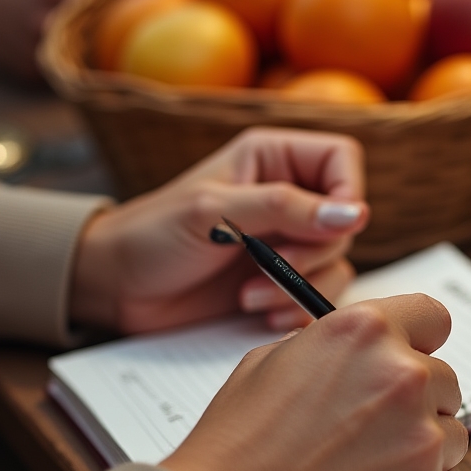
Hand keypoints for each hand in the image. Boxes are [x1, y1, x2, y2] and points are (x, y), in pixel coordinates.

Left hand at [70, 127, 368, 332]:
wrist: (115, 287)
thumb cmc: (151, 236)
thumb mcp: (215, 214)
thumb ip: (286, 210)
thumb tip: (355, 214)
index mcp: (272, 157)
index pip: (342, 160)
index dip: (347, 193)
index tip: (328, 228)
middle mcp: (286, 195)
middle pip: (345, 220)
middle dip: (312, 253)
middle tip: (269, 266)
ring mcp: (284, 240)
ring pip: (336, 262)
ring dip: (300, 286)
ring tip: (250, 297)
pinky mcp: (278, 280)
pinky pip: (316, 293)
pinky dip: (294, 308)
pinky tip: (258, 313)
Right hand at [160, 294, 470, 470]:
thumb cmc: (234, 451)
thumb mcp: (267, 364)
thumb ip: (330, 349)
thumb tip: (363, 356)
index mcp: (363, 333)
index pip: (432, 317)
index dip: (420, 342)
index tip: (412, 359)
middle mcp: (403, 378)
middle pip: (446, 384)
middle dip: (416, 406)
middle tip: (369, 437)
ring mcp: (423, 443)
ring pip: (454, 440)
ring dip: (421, 455)